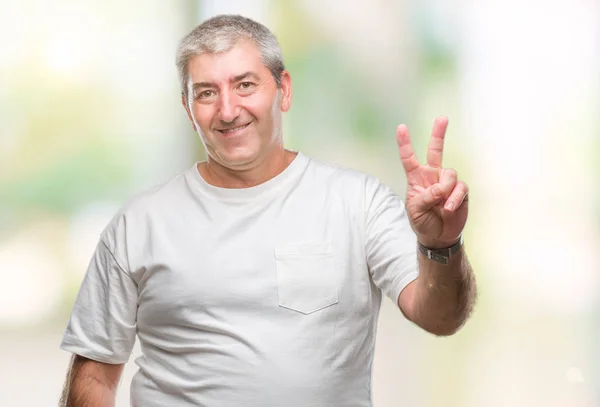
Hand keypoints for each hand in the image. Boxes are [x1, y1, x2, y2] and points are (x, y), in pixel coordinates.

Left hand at [396, 116, 468, 248]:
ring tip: (441, 205)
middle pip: (436, 150)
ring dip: (445, 189)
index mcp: (416, 178)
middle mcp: (432, 176)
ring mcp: (447, 182)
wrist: (438, 236)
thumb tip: (441, 188)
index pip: (409, 158)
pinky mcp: (460, 191)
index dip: (405, 143)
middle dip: (439, 134)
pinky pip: (460, 188)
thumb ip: (425, 196)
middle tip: (442, 118)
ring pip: (450, 174)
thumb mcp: (415, 210)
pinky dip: (454, 198)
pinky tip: (449, 208)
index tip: (401, 127)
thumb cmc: (422, 221)